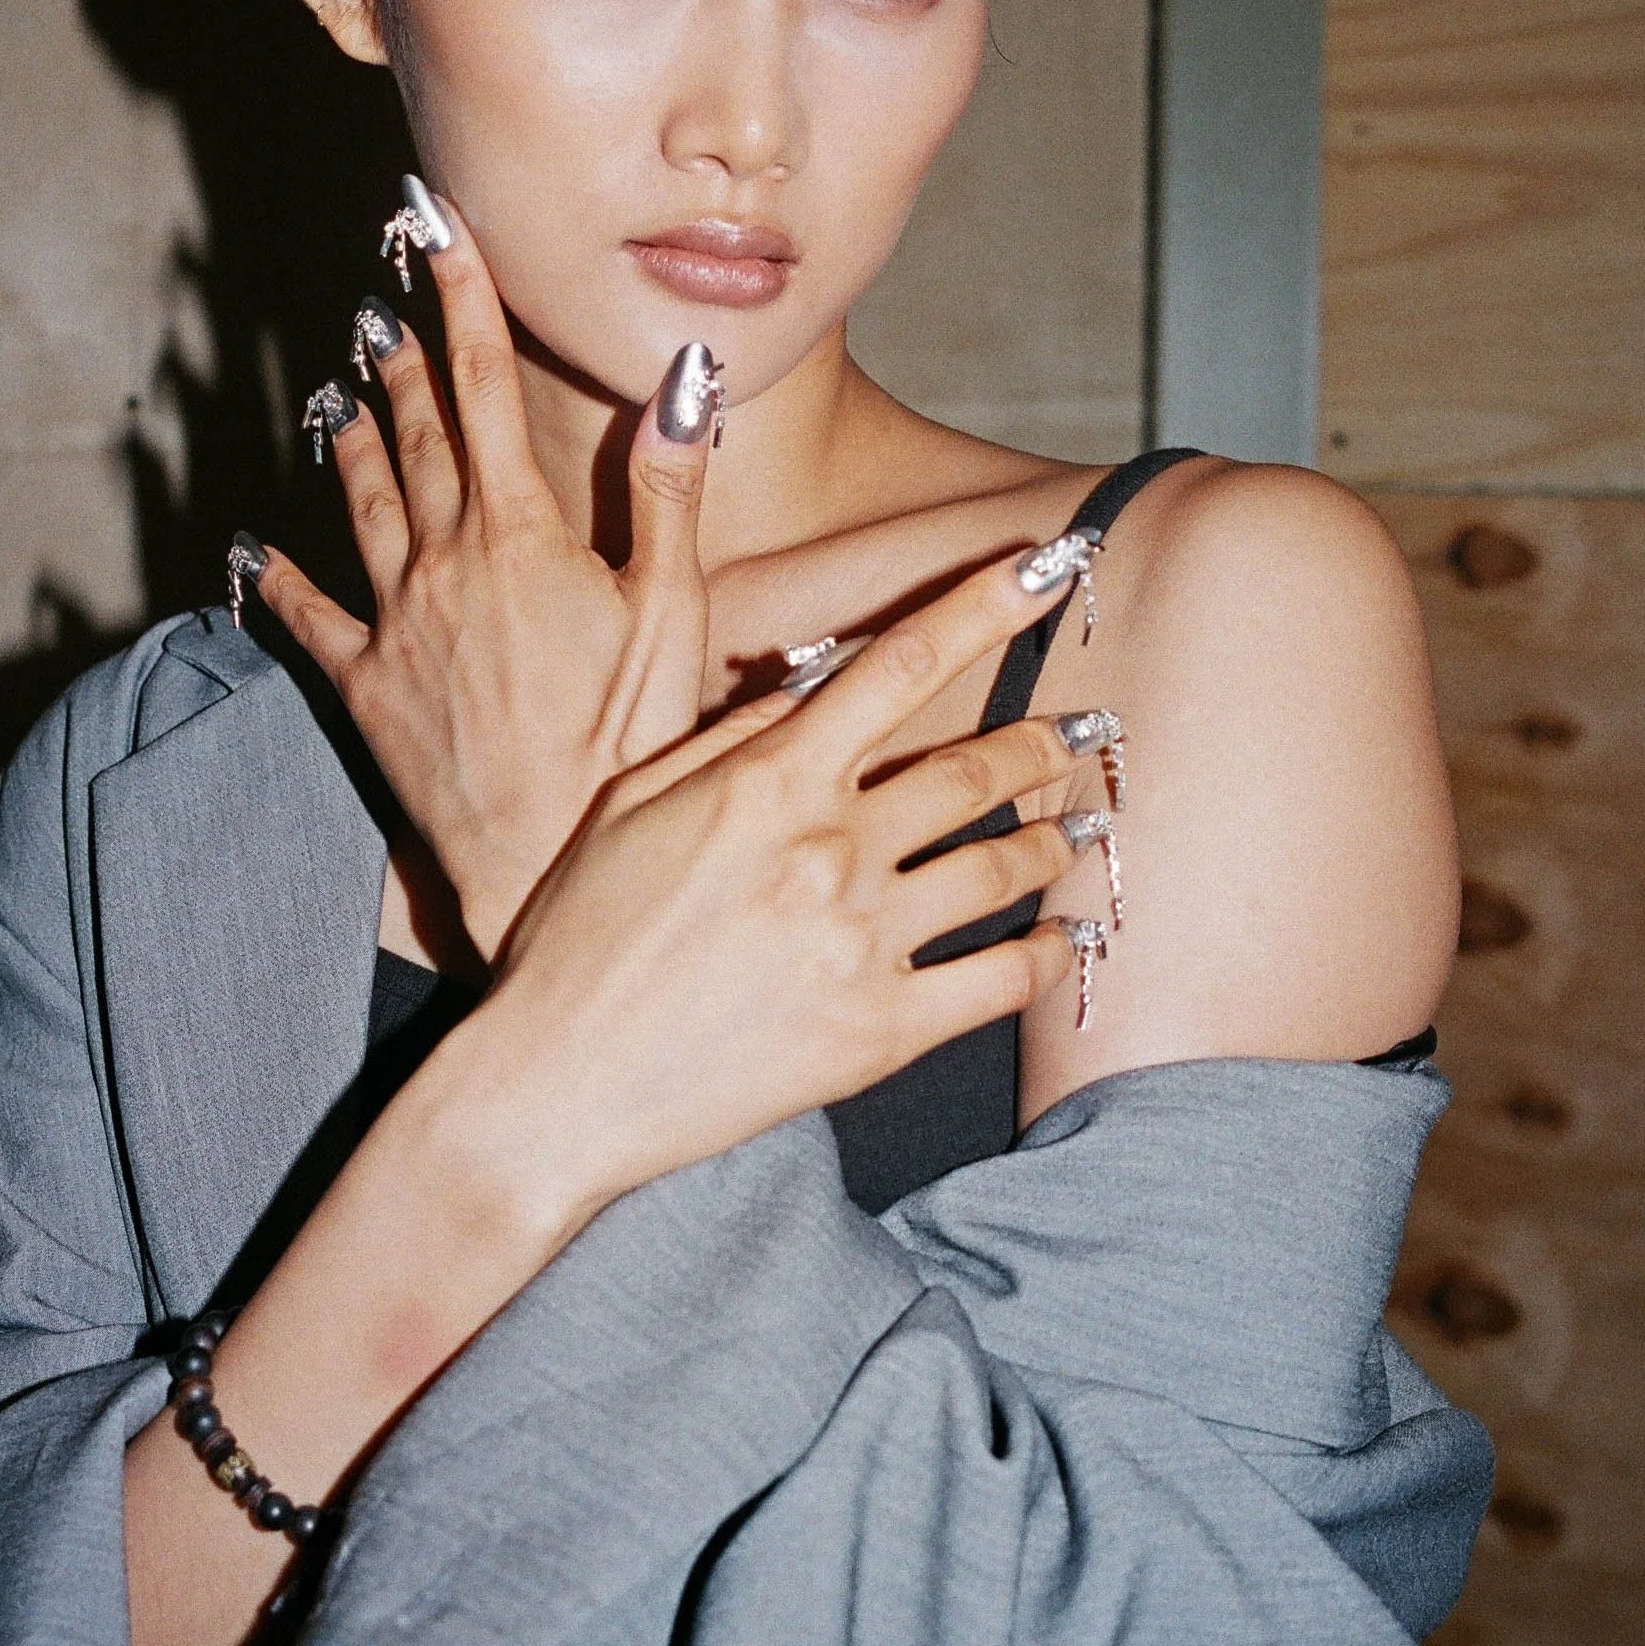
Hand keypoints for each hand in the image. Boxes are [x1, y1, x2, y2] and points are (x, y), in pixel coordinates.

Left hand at [248, 195, 715, 957]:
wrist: (545, 864)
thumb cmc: (629, 744)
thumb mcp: (672, 609)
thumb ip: (669, 487)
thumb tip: (683, 374)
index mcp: (518, 534)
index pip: (485, 386)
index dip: (463, 299)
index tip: (441, 233)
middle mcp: (443, 563)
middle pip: (416, 432)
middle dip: (401, 352)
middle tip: (380, 287)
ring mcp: (395, 624)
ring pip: (359, 504)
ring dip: (348, 436)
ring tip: (333, 382)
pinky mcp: (364, 690)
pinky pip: (306, 621)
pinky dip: (273, 580)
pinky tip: (247, 550)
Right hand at [437, 548, 1091, 1234]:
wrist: (560, 1081)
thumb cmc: (581, 936)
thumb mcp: (635, 804)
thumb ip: (734, 738)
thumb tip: (817, 690)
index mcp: (770, 782)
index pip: (902, 664)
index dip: (988, 606)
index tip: (1054, 564)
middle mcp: (829, 848)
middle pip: (974, 771)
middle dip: (1043, 741)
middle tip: (1084, 730)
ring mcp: (862, 941)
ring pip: (1001, 868)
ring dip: (1054, 840)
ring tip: (1079, 830)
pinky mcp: (881, 1032)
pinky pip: (1000, 980)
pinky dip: (1047, 954)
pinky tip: (1065, 938)